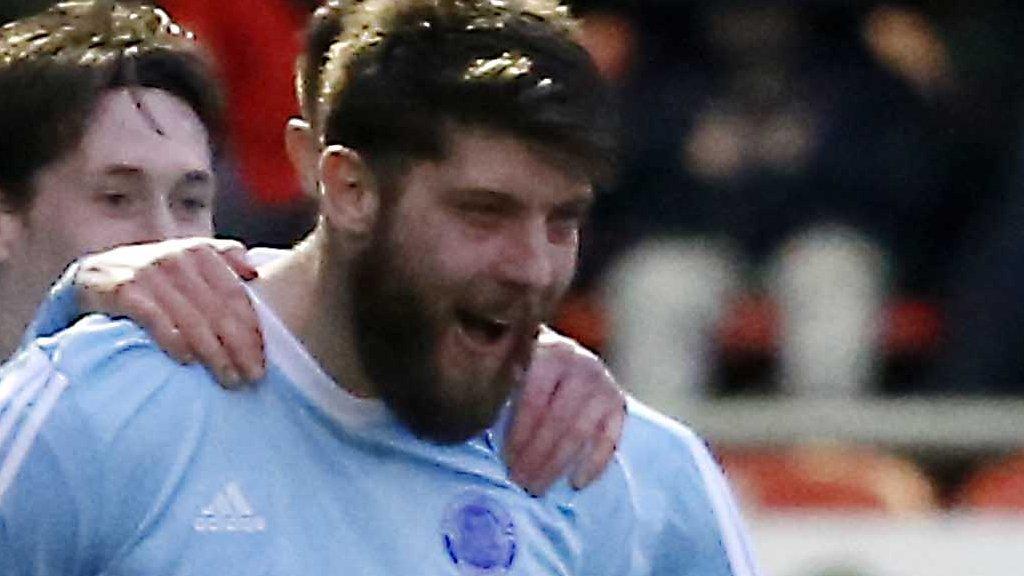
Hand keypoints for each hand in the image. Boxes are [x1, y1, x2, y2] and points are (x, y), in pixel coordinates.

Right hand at [74, 238, 264, 387]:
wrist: (96, 273)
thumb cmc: (156, 274)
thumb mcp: (189, 258)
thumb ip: (223, 258)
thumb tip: (254, 274)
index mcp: (201, 252)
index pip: (236, 296)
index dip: (253, 330)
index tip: (264, 360)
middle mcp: (178, 259)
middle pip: (218, 311)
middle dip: (239, 348)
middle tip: (252, 377)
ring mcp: (151, 274)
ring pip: (192, 320)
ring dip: (213, 354)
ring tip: (228, 378)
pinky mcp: (125, 291)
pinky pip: (156, 320)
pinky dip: (175, 342)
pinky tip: (189, 361)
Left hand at [504, 327, 625, 493]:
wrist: (565, 355)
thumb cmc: (528, 368)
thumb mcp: (514, 368)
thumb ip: (504, 392)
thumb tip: (482, 432)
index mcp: (550, 354)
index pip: (534, 401)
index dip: (519, 434)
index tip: (506, 460)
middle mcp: (581, 365)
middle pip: (558, 420)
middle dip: (537, 455)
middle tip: (520, 482)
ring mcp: (603, 385)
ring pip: (580, 432)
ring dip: (557, 464)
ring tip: (538, 486)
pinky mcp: (618, 404)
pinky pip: (608, 439)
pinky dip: (593, 464)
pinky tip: (576, 482)